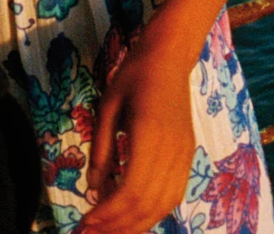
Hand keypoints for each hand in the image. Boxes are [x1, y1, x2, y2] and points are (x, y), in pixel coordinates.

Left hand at [83, 28, 200, 233]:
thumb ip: (101, 149)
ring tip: (109, 230)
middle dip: (118, 226)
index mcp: (149, 135)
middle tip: (91, 232)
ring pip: (164, 205)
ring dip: (136, 225)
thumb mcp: (107, 107)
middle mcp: (172, 150)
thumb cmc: (134, 76)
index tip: (85, 221)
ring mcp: (184, 155)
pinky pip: (174, 195)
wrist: (171, 58)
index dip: (108, 213)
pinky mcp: (188, 156)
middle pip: (148, 204)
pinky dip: (152, 213)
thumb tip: (93, 188)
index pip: (131, 190)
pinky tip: (132, 217)